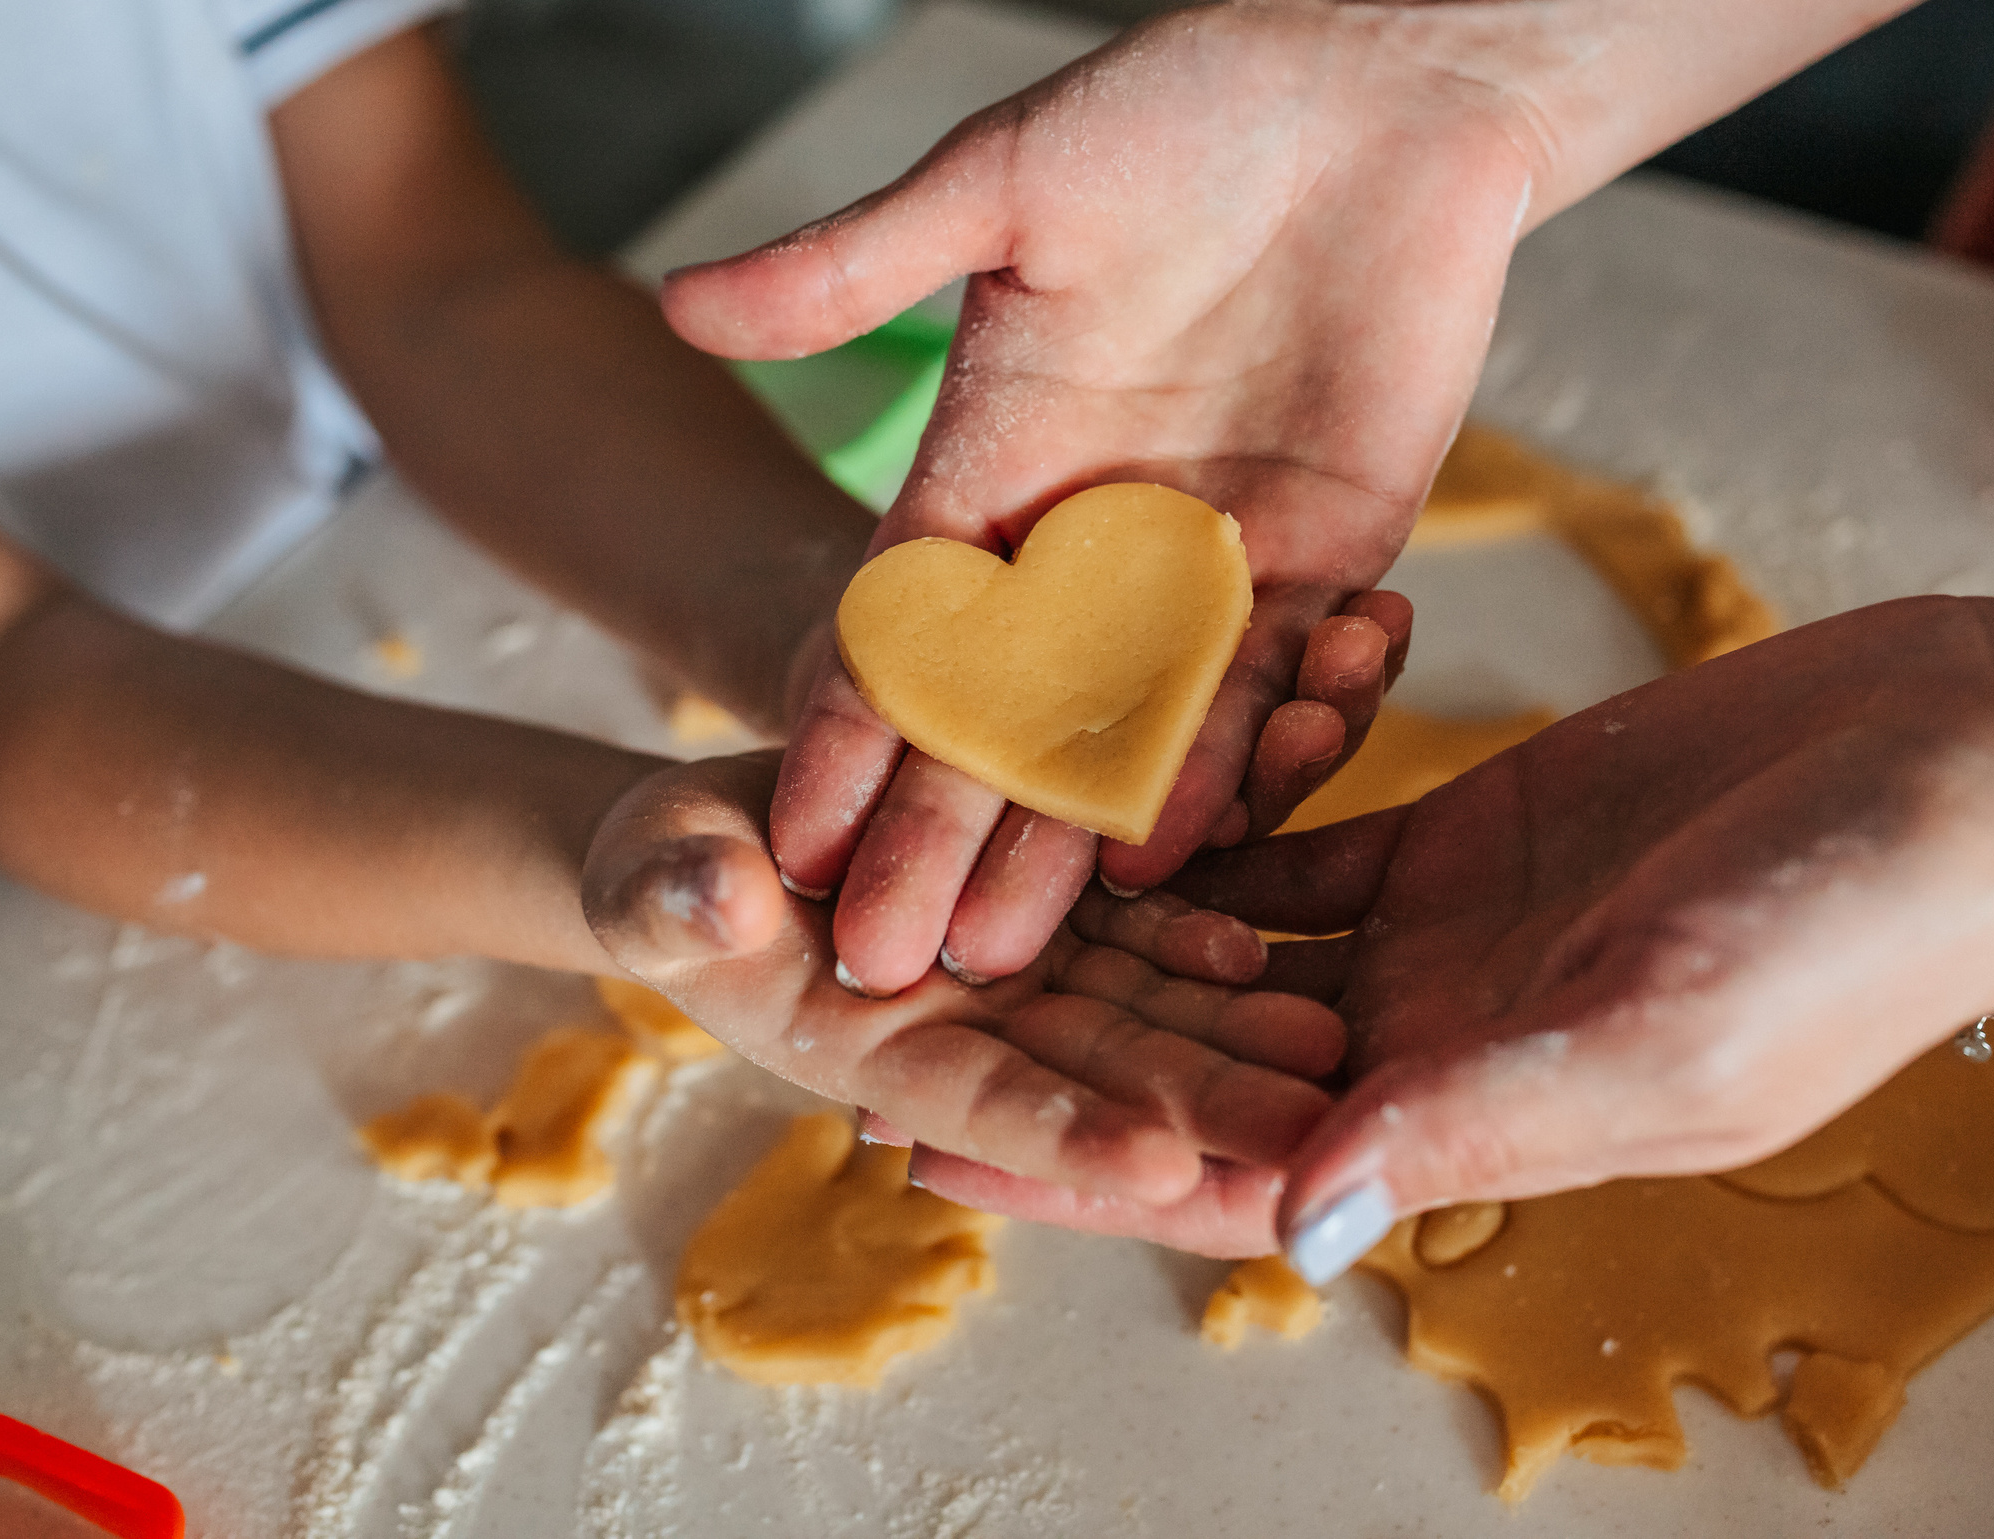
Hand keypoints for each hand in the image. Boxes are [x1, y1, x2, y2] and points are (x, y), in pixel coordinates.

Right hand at [580, 753, 1347, 1206]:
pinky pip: (1136, 913)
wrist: (720, 828)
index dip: (1071, 1134)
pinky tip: (1277, 932)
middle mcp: (968, 1027)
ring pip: (1140, 1002)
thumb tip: (711, 898)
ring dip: (1235, 1028)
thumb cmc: (664, 871)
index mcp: (875, 1056)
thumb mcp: (656, 879)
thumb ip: (676, 899)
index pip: (987, 1105)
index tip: (1163, 1164)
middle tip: (1316, 1127)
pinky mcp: (1051, 899)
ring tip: (1337, 1042)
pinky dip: (1199, 924)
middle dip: (1205, 1103)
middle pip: (1099, 1069)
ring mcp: (1019, 967)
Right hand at [665, 0, 1535, 993]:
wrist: (1381, 93)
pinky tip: (1176, 854)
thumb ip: (857, 262)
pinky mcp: (1329, 563)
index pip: (904, 622)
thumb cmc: (1182, 104)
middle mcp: (1090, 533)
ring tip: (1012, 950)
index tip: (787, 834)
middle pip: (1004, 712)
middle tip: (883, 959)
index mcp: (993, 455)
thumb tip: (680, 297)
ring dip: (1070, 839)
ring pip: (1131, 728)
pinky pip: (1277, 688)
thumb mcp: (1002, 177)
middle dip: (938, 832)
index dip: (848, 730)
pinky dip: (1234, 765)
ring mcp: (1209, 562)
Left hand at [926, 592, 1993, 1257]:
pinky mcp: (1457, 827)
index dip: (1084, 1158)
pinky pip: (1295, 838)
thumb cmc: (1858, 924)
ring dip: (1109, 934)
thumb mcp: (1665, 1031)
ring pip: (1232, 950)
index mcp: (1475, 1123)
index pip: (1237, 1168)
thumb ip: (1477, 1116)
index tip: (928, 1132)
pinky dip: (1204, 826)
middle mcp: (1434, 1041)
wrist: (1966, 765)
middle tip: (892, 999)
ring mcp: (1440, 933)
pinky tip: (1093, 797)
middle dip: (1055, 1042)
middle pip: (1200, 1061)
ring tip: (959, 898)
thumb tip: (1296, 1224)